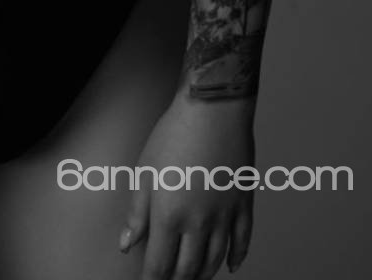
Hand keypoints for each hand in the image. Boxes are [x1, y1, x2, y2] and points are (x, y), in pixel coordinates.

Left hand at [120, 97, 254, 279]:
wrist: (213, 109)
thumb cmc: (174, 134)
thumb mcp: (145, 172)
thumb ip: (137, 213)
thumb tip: (127, 243)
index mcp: (169, 215)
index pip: (159, 264)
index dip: (152, 279)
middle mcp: (198, 222)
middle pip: (188, 268)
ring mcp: (224, 215)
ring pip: (214, 260)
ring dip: (203, 273)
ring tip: (194, 277)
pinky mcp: (243, 204)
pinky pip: (242, 241)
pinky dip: (236, 258)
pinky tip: (230, 265)